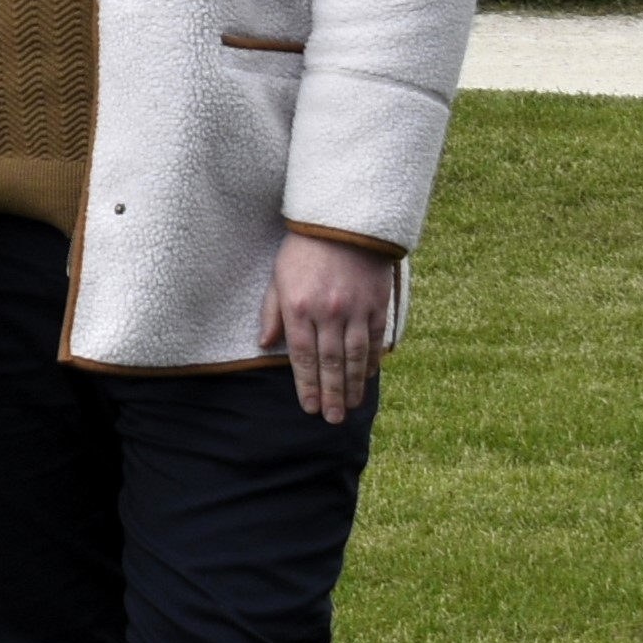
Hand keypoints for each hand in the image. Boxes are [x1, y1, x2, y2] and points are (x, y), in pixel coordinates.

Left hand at [272, 232, 395, 422]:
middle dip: (330, 394)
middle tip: (332, 419)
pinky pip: (374, 340)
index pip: (302, 356)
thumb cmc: (302, 251)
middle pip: (330, 363)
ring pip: (355, 357)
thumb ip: (272, 313)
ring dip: (352, 385)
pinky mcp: (377, 305)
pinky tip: (368, 378)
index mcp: (299, 308)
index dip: (306, 384)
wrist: (342, 224)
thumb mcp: (277, 278)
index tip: (308, 406)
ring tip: (350, 406)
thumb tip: (265, 344)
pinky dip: (371, 362)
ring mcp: (355, 310)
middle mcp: (327, 313)